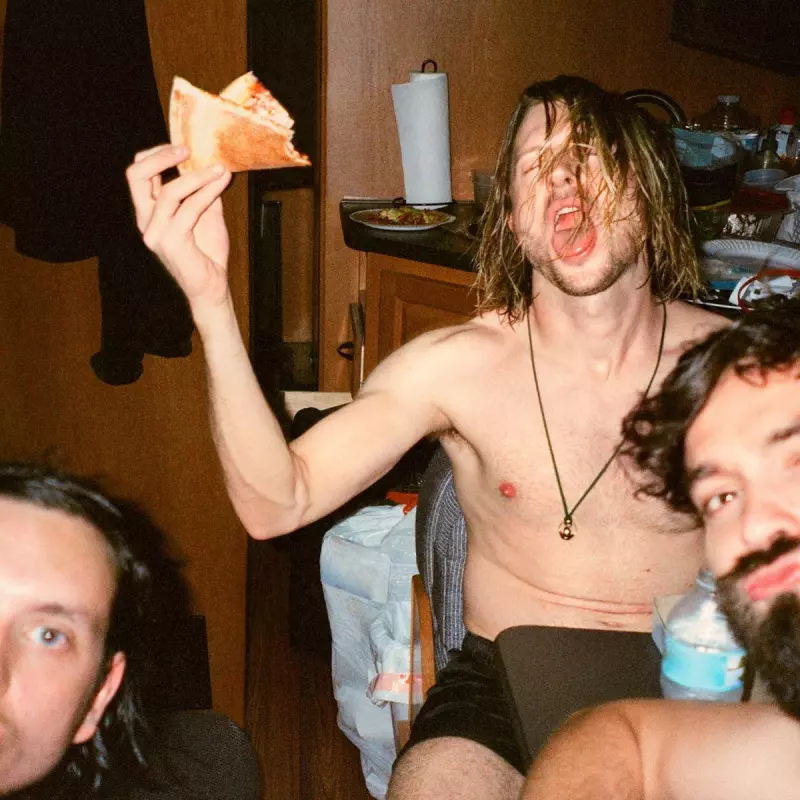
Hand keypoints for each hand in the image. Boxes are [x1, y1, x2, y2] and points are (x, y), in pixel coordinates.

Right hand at [126, 144, 232, 309]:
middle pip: (136, 175)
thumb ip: (202, 191)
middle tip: (187, 149)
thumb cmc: (207, 253)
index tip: (182, 148)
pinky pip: (188, 208)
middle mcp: (145, 221)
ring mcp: (154, 232)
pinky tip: (221, 182)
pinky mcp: (170, 242)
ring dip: (197, 176)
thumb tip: (211, 162)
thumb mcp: (205, 214)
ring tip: (219, 169)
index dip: (156, 155)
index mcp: (148, 212)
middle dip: (161, 156)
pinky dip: (207, 192)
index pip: (138, 174)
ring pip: (169, 191)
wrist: (211, 287)